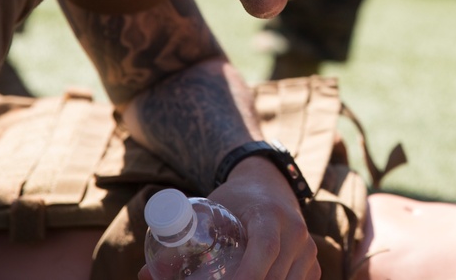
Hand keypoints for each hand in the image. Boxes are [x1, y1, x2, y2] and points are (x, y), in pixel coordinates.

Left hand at [139, 156, 319, 279]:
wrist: (270, 184)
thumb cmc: (234, 200)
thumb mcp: (208, 211)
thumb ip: (180, 241)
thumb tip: (144, 274)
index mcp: (270, 216)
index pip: (264, 249)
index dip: (247, 275)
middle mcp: (296, 232)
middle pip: (275, 276)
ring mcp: (307, 250)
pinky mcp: (311, 264)